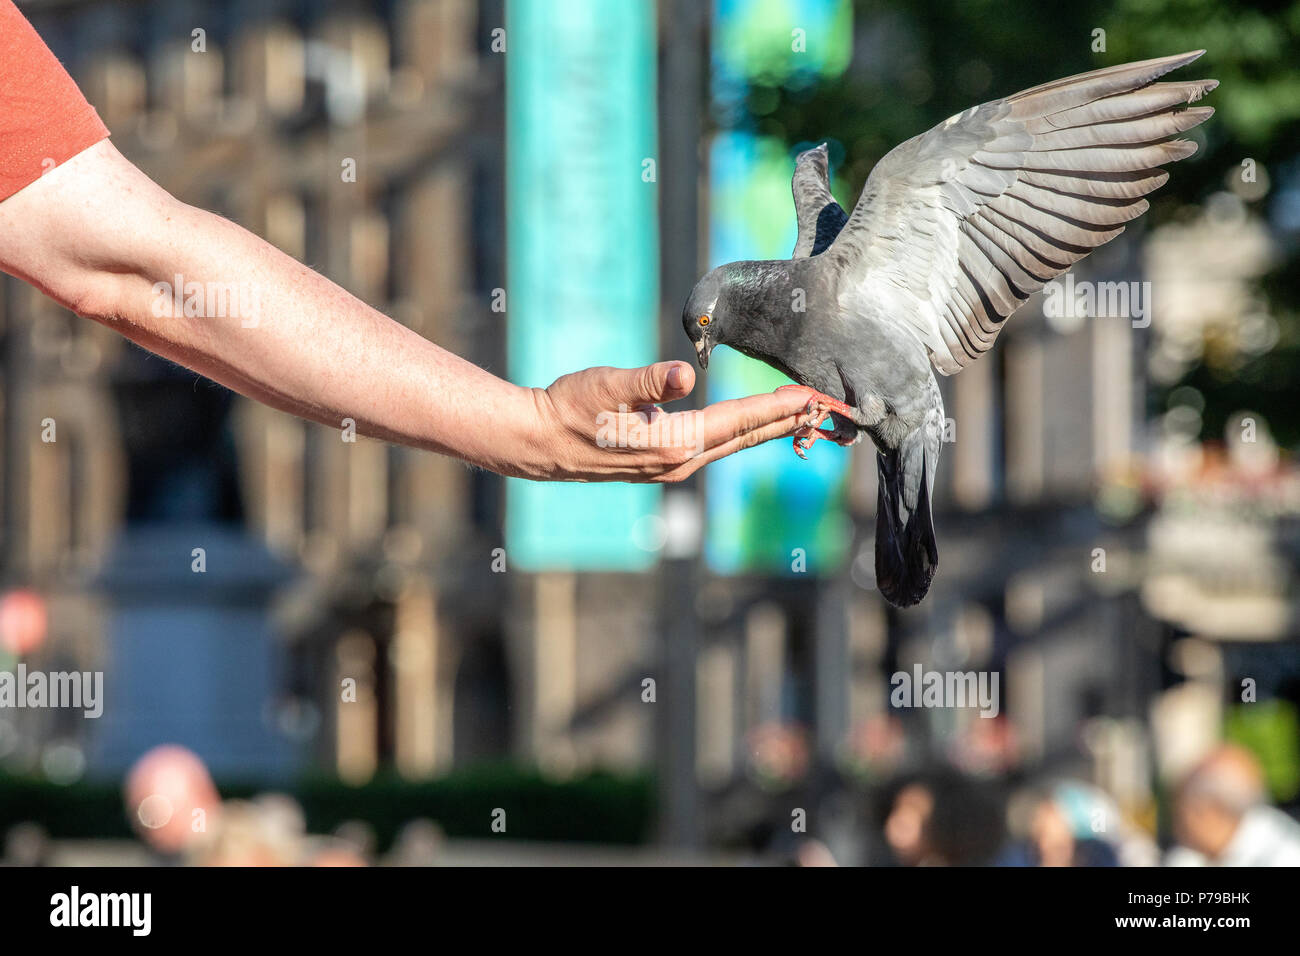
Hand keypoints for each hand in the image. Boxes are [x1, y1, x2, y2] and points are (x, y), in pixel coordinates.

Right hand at [526, 360, 824, 482]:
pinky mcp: (663, 464)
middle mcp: (679, 462)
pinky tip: (754, 425)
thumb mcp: (606, 386)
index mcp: (673, 442)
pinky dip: (744, 433)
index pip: (739, 421)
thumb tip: (684, 375)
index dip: (779, 406)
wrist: (537, 443)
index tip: (814, 395)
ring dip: (770, 428)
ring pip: (734, 445)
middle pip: (747, 437)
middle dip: (788, 420)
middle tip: (827, 406)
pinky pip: (717, 448)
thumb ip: (648, 380)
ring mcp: (672, 467)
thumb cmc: (568, 408)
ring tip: (802, 412)